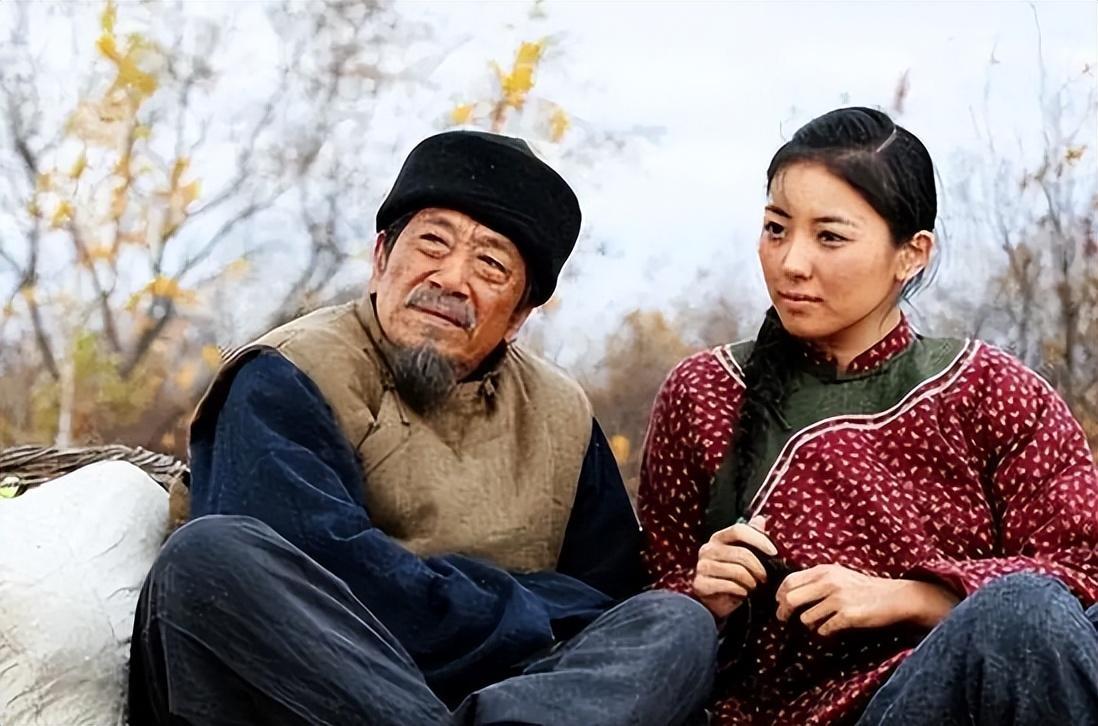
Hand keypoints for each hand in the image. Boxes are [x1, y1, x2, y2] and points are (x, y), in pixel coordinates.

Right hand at [693, 516, 777, 618]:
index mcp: (718, 538)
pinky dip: (741, 591)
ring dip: (751, 581)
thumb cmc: (733, 576)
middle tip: (765, 578)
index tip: (774, 552)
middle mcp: (707, 549)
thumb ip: (752, 537)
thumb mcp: (744, 555)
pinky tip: (743, 593)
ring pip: (737, 571)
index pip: (738, 530)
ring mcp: (702, 566)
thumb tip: (760, 519)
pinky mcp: (700, 584)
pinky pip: (729, 585)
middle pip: (741, 553)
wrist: (717, 601)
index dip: (759, 539)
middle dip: (759, 568)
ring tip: (754, 586)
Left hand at [775, 564, 959, 635]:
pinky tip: (834, 628)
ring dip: (810, 624)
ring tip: (821, 622)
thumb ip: (816, 580)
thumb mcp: (838, 575)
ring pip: (806, 618)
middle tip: (783, 619)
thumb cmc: (864, 588)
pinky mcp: (848, 616)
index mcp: (824, 570)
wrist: (895, 597)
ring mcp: (838, 599)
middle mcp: (829, 582)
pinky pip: (824, 629)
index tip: (779, 604)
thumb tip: (788, 592)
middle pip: (790, 599)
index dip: (780, 595)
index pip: (789, 581)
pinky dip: (825, 632)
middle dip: (784, 612)